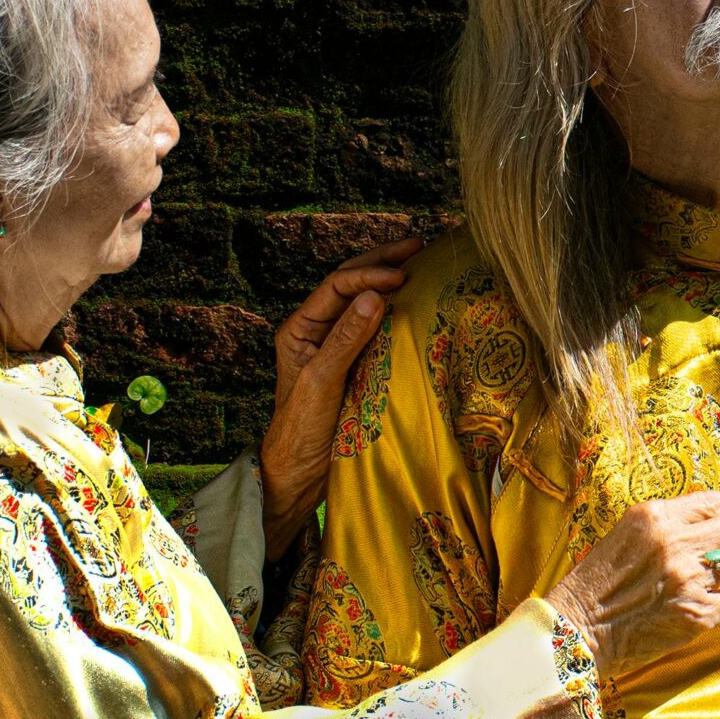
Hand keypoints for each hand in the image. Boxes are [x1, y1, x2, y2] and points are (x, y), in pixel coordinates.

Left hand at [259, 236, 423, 557]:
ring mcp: (336, 348)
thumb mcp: (323, 381)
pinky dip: (395, 312)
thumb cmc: (302, 430)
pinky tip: (415, 304)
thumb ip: (347, 339)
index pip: (337, 286)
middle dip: (382, 261)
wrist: (299, 474)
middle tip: (419, 244)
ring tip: (419, 263)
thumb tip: (375, 296)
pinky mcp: (354, 366)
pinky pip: (375, 329)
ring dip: (388, 281)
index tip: (402, 278)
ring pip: (363, 303)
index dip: (369, 276)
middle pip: (349, 284)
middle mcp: (316, 332)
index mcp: (299, 329)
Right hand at [547, 492, 719, 677]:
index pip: (716, 503)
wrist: (578, 628)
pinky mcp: (695, 615)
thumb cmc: (598, 583)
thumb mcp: (627, 535)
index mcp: (655, 517)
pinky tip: (701, 608)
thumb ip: (667, 524)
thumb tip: (713, 520)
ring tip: (716, 583)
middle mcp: (675, 544)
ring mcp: (688, 580)